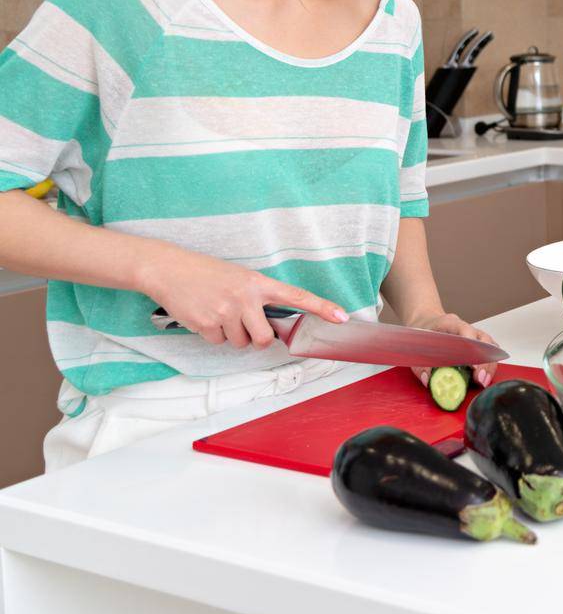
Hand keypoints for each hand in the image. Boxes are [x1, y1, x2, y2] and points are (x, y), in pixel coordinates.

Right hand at [141, 256, 348, 349]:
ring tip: (219, 313)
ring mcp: (225, 311)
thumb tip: (272, 325)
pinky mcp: (206, 323)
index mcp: (258, 283)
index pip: (297, 296)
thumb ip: (259, 298)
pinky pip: (219, 342)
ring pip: (241, 343)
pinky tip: (204, 316)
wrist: (169, 269)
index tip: (342, 317)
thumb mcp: (240, 278)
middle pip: (266, 338)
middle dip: (257, 339)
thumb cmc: (207, 273)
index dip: (321, 308)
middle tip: (244, 325)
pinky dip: (212, 334)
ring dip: (232, 335)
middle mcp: (245, 297)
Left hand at [405, 312, 499, 388]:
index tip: (473, 366)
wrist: (425, 323)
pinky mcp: (477, 344)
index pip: (466, 331)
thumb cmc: (422, 333)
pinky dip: (489, 364)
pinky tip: (485, 376)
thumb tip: (428, 380)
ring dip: (489, 365)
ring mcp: (474, 335)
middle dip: (484, 362)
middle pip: (484, 341)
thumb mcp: (414, 347)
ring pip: (490, 347)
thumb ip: (420, 364)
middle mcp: (467, 328)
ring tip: (483, 381)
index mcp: (450, 323)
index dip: (472, 348)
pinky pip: (489, 352)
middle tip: (480, 379)